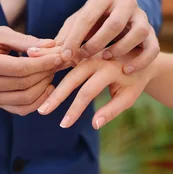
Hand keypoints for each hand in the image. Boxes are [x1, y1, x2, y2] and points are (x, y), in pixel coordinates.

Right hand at [0, 26, 64, 115]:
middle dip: (47, 73)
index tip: (60, 55)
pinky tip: (47, 88)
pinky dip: (37, 101)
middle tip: (60, 62)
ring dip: (44, 87)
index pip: (20, 68)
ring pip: (24, 99)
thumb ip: (25, 41)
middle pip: (24, 84)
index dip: (43, 63)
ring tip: (53, 72)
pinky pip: (20, 109)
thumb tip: (53, 45)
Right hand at [33, 49, 152, 128]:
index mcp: (110, 70)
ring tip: (31, 87)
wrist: (140, 54)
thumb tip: (94, 125)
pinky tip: (34, 67)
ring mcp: (89, 51)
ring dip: (48, 74)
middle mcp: (98, 57)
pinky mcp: (83, 48)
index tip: (63, 125)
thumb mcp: (128, 97)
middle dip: (56, 96)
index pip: (88, 92)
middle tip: (42, 111)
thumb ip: (112, 110)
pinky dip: (50, 61)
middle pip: (72, 78)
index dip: (74, 110)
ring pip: (65, 64)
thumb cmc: (134, 80)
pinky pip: (65, 55)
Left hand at [55, 0, 159, 73]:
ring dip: (120, 48)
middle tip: (84, 57)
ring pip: (138, 32)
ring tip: (105, 58)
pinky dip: (141, 61)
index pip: (88, 16)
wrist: (121, 26)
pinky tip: (126, 70)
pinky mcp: (153, 33)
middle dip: (97, 43)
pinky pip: (152, 48)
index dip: (74, 38)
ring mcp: (143, 17)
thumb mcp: (78, 25)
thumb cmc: (93, 24)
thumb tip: (48, 51)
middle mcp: (127, 2)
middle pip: (115, 23)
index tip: (65, 56)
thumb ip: (65, 36)